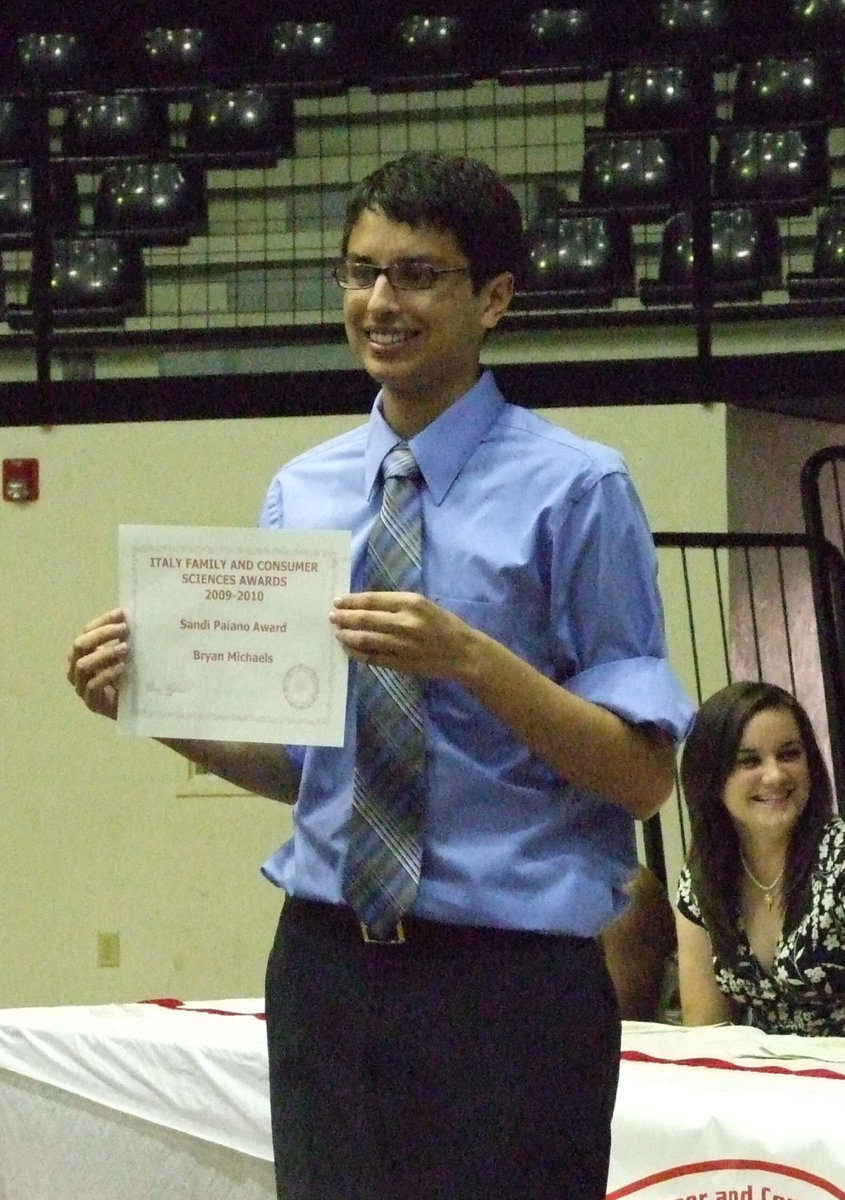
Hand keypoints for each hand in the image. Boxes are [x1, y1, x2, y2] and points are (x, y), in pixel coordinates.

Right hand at [66, 608, 128, 719]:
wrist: (136, 710)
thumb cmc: (130, 679)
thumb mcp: (126, 656)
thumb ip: (124, 639)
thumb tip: (133, 616)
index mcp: (83, 655)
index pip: (86, 632)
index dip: (103, 621)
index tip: (122, 614)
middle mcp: (77, 669)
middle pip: (79, 646)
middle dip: (102, 635)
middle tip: (124, 629)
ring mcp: (82, 687)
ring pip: (83, 665)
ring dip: (105, 654)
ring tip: (125, 648)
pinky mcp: (92, 703)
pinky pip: (93, 686)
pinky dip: (108, 674)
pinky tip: (123, 668)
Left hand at [330, 591, 472, 679]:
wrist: (462, 652)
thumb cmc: (442, 624)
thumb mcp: (422, 604)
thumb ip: (396, 604)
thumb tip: (364, 605)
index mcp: (411, 603)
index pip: (372, 600)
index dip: (351, 601)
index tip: (337, 601)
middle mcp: (405, 622)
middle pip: (365, 619)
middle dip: (344, 618)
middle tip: (332, 618)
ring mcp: (402, 644)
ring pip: (365, 639)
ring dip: (347, 636)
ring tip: (337, 634)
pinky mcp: (401, 663)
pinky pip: (372, 658)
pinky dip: (357, 654)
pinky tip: (349, 650)